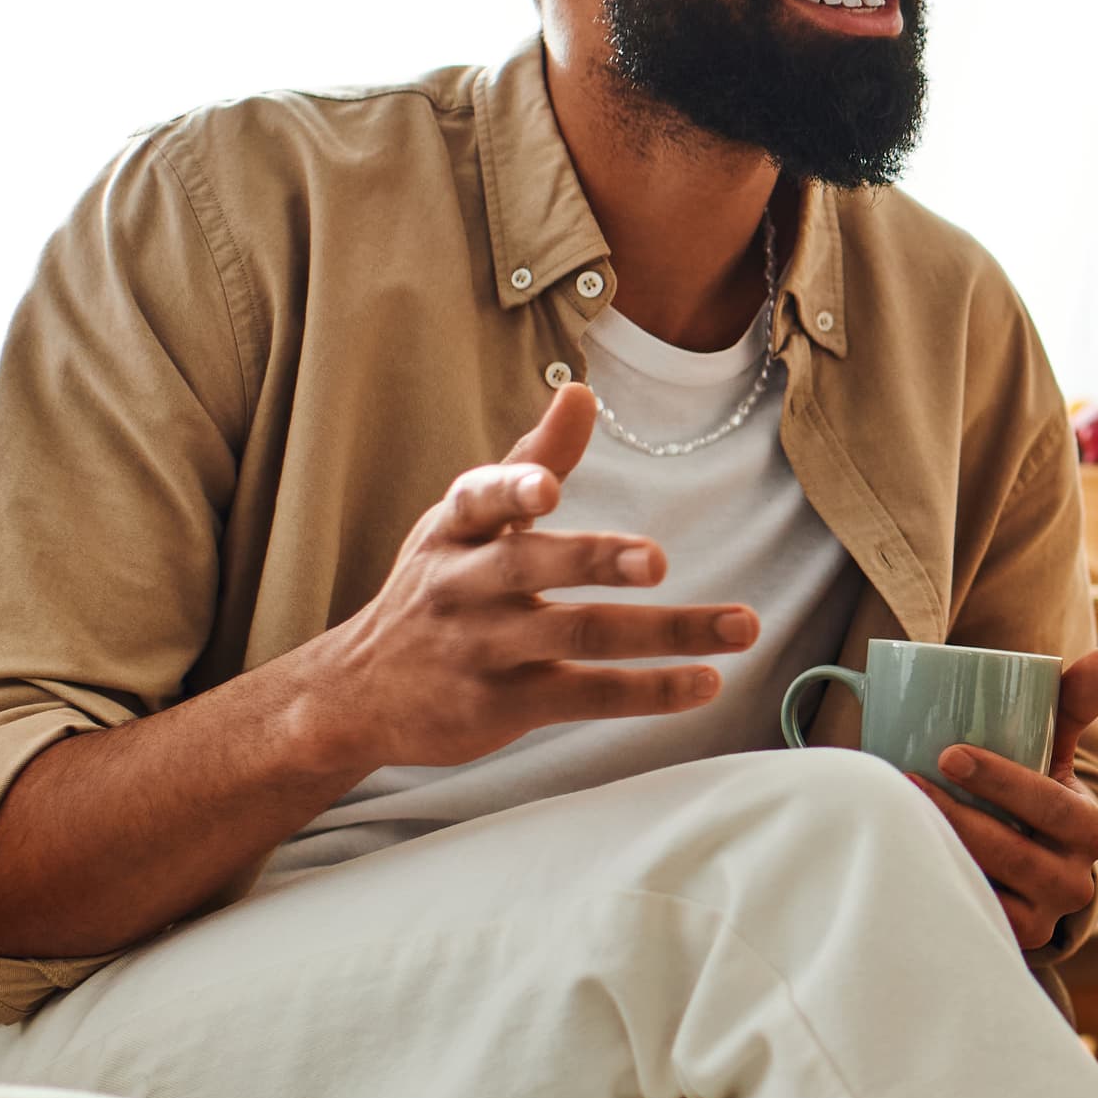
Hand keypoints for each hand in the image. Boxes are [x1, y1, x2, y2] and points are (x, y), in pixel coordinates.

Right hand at [283, 384, 754, 773]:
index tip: (545, 488)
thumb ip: (530, 458)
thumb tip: (581, 390)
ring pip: (578, 634)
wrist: (356, 695)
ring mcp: (481, 650)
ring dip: (666, 632)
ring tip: (742, 627)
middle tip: (659, 561)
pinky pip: (587, 694)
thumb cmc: (435, 589)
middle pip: (533, 568)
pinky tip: (706, 683)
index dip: (511, 489)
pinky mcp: (501, 706)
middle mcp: (462, 586)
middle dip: (596, 559)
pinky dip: (650, 691)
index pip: (478, 500)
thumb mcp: (463, 521)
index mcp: (454, 530)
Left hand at [917, 645, 1097, 952]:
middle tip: (909, 781)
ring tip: (894, 817)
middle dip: (959, 816)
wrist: (1029, 878)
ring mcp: (1039, 921)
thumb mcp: (1054, 757)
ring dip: (938, 851)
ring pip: (986, 890)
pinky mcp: (1004, 946)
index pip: (1053, 806)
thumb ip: (1072, 705)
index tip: (950, 753)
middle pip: (1014, 853)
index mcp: (1089, 832)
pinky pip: (966, 920)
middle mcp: (1073, 883)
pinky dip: (933, 889)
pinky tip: (899, 863)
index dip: (1003, 781)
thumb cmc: (1034, 798)